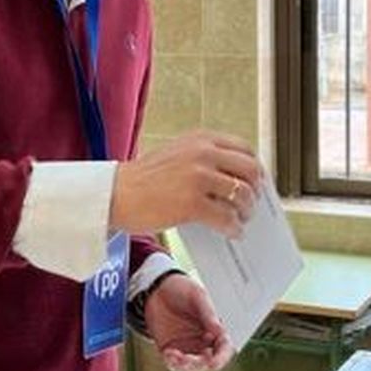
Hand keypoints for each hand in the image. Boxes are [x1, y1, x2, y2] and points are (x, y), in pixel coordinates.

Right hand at [111, 131, 260, 237]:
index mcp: (200, 139)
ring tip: (240, 219)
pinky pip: (226, 217)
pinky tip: (231, 232)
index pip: (244, 149)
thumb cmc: (143, 178)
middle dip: (254, 189)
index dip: (253, 168)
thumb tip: (234, 180)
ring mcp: (198, 177)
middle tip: (250, 203)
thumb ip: (203, 158)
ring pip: (242, 195)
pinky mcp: (192, 203)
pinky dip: (233, 227)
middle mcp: (203, 153)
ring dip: (245, 211)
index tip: (255, 182)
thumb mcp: (176, 154)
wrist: (116, 193)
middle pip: (249, 170)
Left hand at [143, 273, 234, 370]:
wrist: (157, 288)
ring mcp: (187, 348)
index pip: (224, 349)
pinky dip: (172, 364)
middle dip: (199, 365)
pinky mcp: (171, 351)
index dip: (221, 358)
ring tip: (173, 355)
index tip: (213, 362)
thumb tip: (218, 330)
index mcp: (215, 330)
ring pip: (191, 369)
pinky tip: (168, 353)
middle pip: (207, 363)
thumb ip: (208, 314)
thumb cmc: (180, 289)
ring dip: (184, 367)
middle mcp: (203, 342)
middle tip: (187, 359)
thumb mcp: (197, 297)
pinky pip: (174, 365)